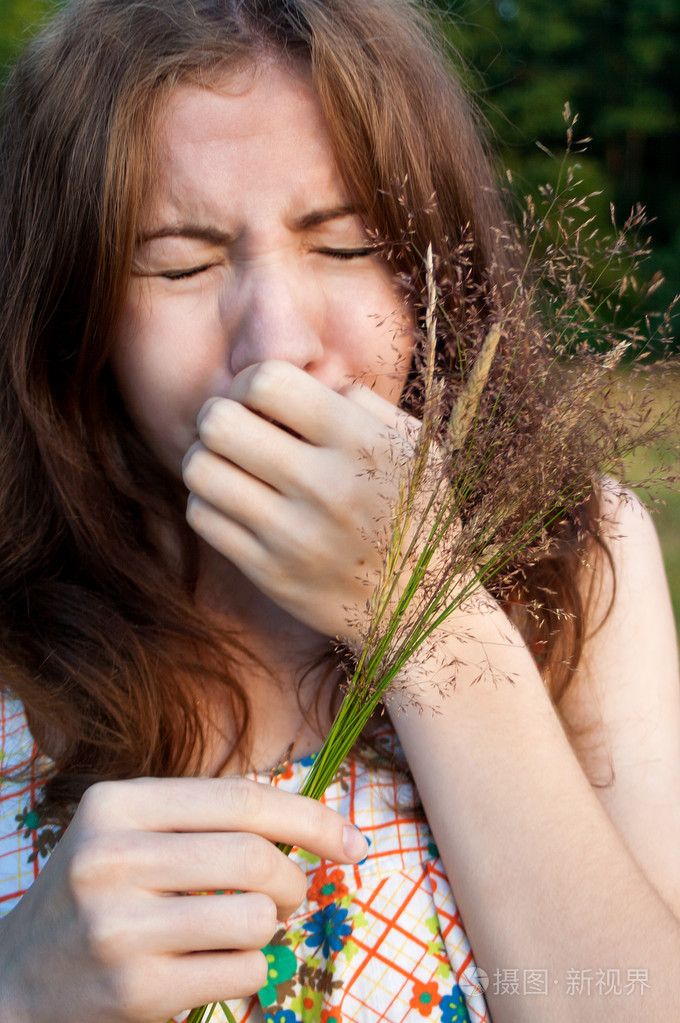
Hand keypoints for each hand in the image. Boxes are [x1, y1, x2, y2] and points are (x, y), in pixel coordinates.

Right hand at [0, 776, 367, 1022]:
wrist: (16, 981)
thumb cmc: (95, 895)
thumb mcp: (129, 833)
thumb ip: (205, 818)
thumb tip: (312, 824)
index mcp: (116, 804)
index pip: (241, 799)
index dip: (311, 817)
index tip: (353, 840)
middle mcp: (110, 858)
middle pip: (253, 857)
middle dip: (294, 879)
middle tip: (293, 894)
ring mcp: (118, 927)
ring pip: (254, 919)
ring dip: (269, 928)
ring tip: (241, 930)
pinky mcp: (133, 990)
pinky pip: (242, 973)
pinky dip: (251, 971)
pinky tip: (216, 967)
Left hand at [182, 360, 419, 643]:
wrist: (423, 612)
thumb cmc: (419, 518)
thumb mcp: (419, 450)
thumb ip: (367, 404)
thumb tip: (310, 379)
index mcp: (362, 443)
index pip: (266, 381)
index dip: (250, 381)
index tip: (259, 400)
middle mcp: (324, 487)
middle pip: (219, 422)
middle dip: (219, 416)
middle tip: (236, 430)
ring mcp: (292, 535)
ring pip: (200, 469)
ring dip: (206, 459)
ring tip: (230, 467)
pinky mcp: (269, 573)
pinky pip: (203, 517)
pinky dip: (208, 501)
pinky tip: (235, 504)